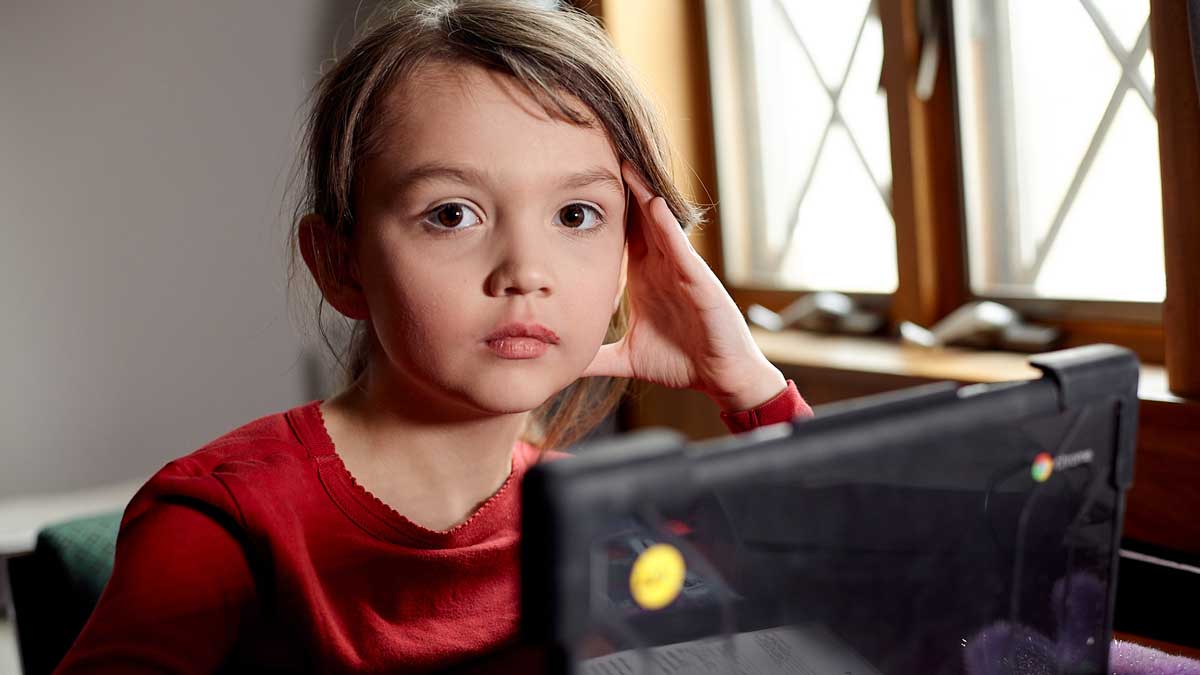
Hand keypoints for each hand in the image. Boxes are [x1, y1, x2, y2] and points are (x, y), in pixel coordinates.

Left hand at [581, 163, 786, 411]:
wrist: (720, 377)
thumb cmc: (680, 362)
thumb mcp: (627, 358)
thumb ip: (596, 358)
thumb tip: (564, 366)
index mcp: (644, 277)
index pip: (619, 235)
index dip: (602, 211)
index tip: (576, 186)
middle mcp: (662, 266)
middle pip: (637, 219)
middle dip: (620, 189)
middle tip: (596, 156)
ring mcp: (681, 270)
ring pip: (658, 225)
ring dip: (643, 195)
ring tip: (624, 164)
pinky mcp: (698, 281)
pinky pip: (680, 247)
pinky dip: (667, 226)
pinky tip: (653, 204)